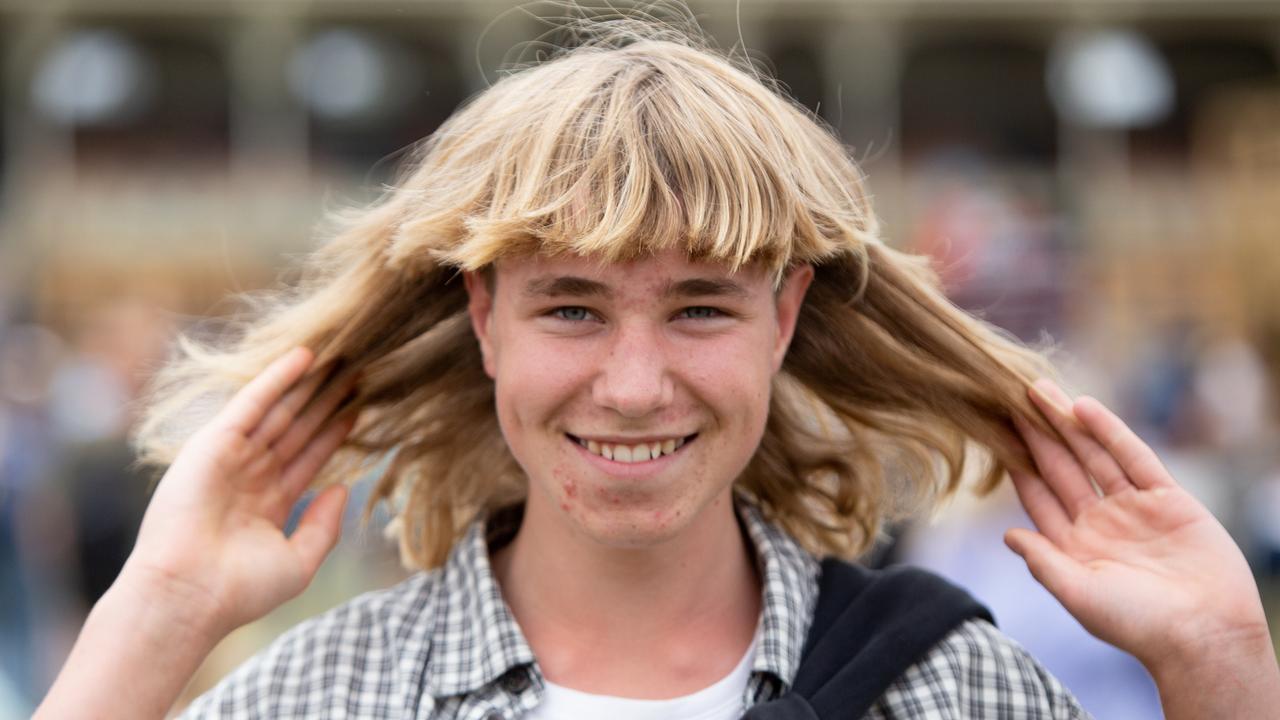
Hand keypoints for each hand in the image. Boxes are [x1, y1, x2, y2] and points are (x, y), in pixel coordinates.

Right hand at [120, 346, 358, 637]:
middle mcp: (249, 475)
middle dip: (326, 401)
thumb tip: (344, 488)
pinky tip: (304, 356)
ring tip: (342, 357)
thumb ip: (323, 526)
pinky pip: (252, 402)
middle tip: (359, 370)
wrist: (189, 595)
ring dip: (309, 384)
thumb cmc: (239, 589)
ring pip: (280, 410)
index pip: (309, 456)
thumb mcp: (297, 561)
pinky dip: (277, 378)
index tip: (361, 406)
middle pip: (298, 428)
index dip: (334, 431)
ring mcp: (231, 458)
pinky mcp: (213, 443)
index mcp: (267, 503)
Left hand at [1004, 380, 1278, 716]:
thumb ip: (1043, 561)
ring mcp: (1133, 508)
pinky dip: (1109, 432)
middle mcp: (1100, 522)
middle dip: (1037, 434)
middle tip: (1009, 395)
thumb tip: (1007, 536)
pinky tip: (1084, 408)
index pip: (1038, 496)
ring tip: (1039, 390)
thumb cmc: (1137, 626)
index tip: (992, 434)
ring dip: (1067, 424)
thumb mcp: (1079, 594)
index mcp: (1074, 545)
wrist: (1205, 635)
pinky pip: (1133, 457)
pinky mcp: (1168, 499)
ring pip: (1093, 456)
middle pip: (1061, 468)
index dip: (1016, 464)